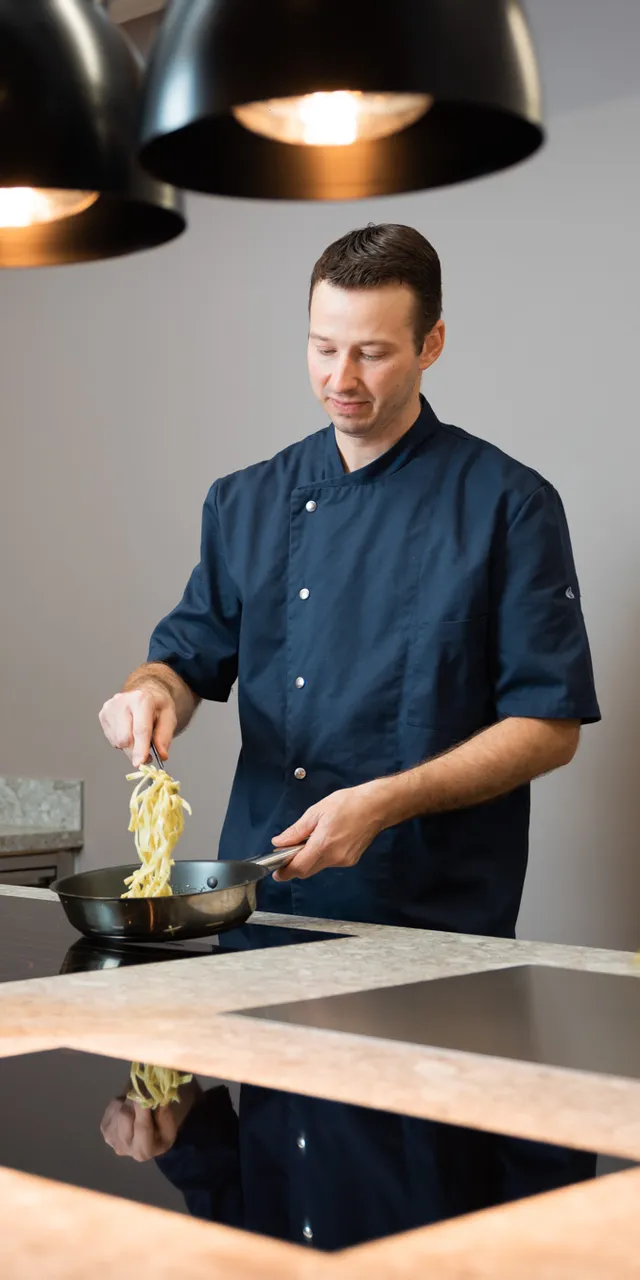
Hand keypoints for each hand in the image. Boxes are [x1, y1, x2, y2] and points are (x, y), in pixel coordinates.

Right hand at [99, 684, 176, 767]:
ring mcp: (110, 708)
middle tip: (147, 755)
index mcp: (141, 699)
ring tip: (139, 736)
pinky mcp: (103, 715)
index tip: (140, 763)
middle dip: (136, 751)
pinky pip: (113, 740)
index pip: (140, 729)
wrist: (144, 693)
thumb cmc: (157, 705)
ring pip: (118, 742)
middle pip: (126, 738)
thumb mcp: (169, 717)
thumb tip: (161, 754)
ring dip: (130, 747)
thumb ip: (165, 736)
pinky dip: (123, 743)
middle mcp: (122, 701)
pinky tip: (129, 732)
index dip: (140, 748)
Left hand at [100, 1079, 200, 1161]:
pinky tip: (128, 1109)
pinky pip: (111, 1108)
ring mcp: (110, 1138)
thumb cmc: (161, 1135)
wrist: (147, 1145)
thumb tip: (154, 1094)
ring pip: (118, 1109)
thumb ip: (164, 1114)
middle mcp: (123, 1147)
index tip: (146, 1088)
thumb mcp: (170, 1129)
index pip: (141, 1126)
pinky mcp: (104, 1128)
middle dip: (134, 1100)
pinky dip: (121, 1103)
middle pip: (125, 1116)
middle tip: (143, 1090)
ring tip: (137, 1104)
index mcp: (143, 1150)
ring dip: (128, 1101)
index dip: (142, 1106)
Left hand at [271, 783, 386, 880]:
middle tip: (286, 856)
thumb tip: (279, 842)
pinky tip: (326, 841)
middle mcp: (334, 857)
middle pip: (307, 871)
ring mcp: (344, 861)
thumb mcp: (316, 812)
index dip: (285, 872)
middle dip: (295, 867)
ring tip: (309, 841)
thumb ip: (296, 830)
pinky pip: (330, 863)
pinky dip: (322, 856)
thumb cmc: (347, 804)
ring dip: (309, 860)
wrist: (376, 806)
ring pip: (319, 867)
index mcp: (323, 844)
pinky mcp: (351, 860)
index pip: (299, 867)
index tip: (276, 872)